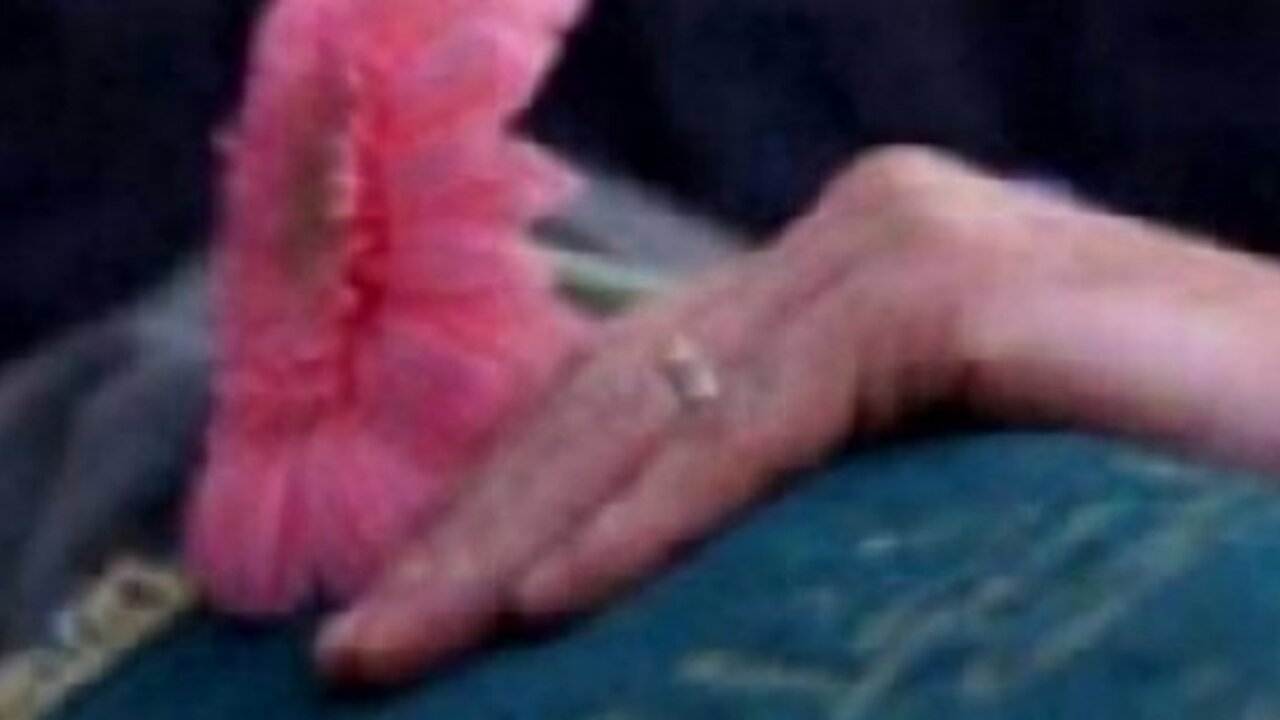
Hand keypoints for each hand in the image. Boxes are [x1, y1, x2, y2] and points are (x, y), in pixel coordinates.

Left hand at [312, 147, 1007, 683]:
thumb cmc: (1126, 449)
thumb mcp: (948, 464)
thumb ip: (817, 467)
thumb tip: (659, 557)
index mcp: (839, 264)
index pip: (629, 389)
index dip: (506, 499)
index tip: (415, 600)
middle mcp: (847, 232)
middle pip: (610, 398)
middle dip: (471, 532)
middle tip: (356, 649)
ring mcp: (889, 245)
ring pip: (652, 410)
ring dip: (510, 541)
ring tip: (399, 646)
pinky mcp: (940, 292)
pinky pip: (754, 429)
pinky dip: (643, 520)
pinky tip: (543, 601)